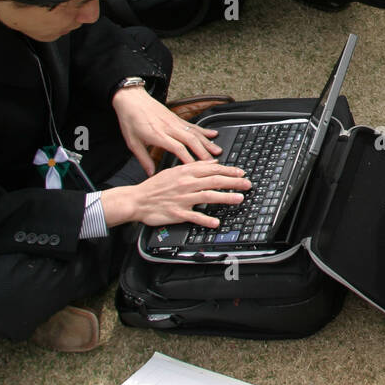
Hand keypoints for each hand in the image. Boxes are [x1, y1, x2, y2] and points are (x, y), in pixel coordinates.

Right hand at [101, 160, 251, 227]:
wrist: (137, 200)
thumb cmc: (155, 186)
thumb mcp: (174, 170)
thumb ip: (195, 166)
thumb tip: (213, 162)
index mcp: (185, 172)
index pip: (212, 169)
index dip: (229, 170)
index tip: (241, 173)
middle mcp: (186, 184)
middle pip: (214, 181)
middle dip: (233, 182)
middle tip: (247, 184)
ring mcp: (182, 199)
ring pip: (208, 196)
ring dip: (225, 197)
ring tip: (239, 198)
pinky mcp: (177, 213)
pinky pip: (194, 216)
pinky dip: (206, 219)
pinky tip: (216, 222)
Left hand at [112, 86, 220, 176]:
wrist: (131, 99)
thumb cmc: (130, 119)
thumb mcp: (132, 142)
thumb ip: (143, 159)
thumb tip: (150, 173)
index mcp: (158, 135)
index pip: (177, 148)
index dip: (188, 159)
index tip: (195, 169)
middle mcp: (169, 128)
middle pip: (191, 141)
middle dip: (203, 152)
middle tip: (213, 163)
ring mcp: (175, 122)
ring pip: (195, 133)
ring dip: (207, 143)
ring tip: (218, 151)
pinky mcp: (177, 118)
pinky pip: (193, 125)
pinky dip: (204, 131)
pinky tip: (214, 134)